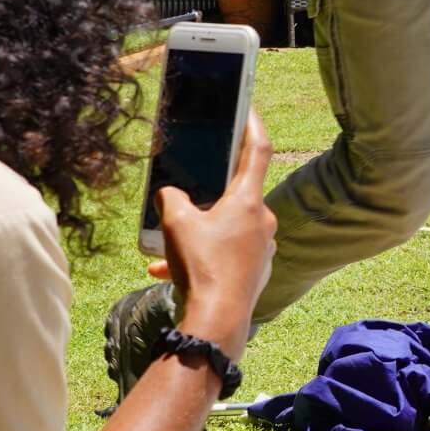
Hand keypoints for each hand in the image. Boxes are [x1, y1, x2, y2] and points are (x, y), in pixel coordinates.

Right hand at [151, 113, 276, 345]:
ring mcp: (261, 249)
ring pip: (226, 230)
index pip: (257, 150)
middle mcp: (262, 222)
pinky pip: (225, 255)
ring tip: (167, 245)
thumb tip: (169, 193)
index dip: (253, 125)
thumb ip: (171, 198)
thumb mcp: (176, 224)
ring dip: (198, 233)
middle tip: (189, 192)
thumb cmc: (202, 267)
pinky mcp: (255, 272)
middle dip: (209, 195)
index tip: (249, 109)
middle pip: (236, 195)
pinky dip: (200, 257)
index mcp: (248, 201)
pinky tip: (167, 270)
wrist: (217, 321)